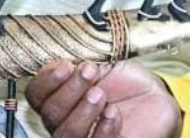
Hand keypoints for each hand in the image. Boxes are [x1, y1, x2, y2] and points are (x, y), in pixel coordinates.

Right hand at [26, 59, 180, 137]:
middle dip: (69, 91)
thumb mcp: (104, 61)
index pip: (36, 95)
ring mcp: (85, 136)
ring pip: (65, 135)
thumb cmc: (126, 81)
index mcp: (61, 95)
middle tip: (90, 72)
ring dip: (82, 112)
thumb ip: (81, 61)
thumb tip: (62, 59)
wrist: (154, 97)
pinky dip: (103, 130)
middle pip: (50, 115)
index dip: (45, 81)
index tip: (66, 65)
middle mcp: (67, 120)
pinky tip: (113, 114)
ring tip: (101, 94)